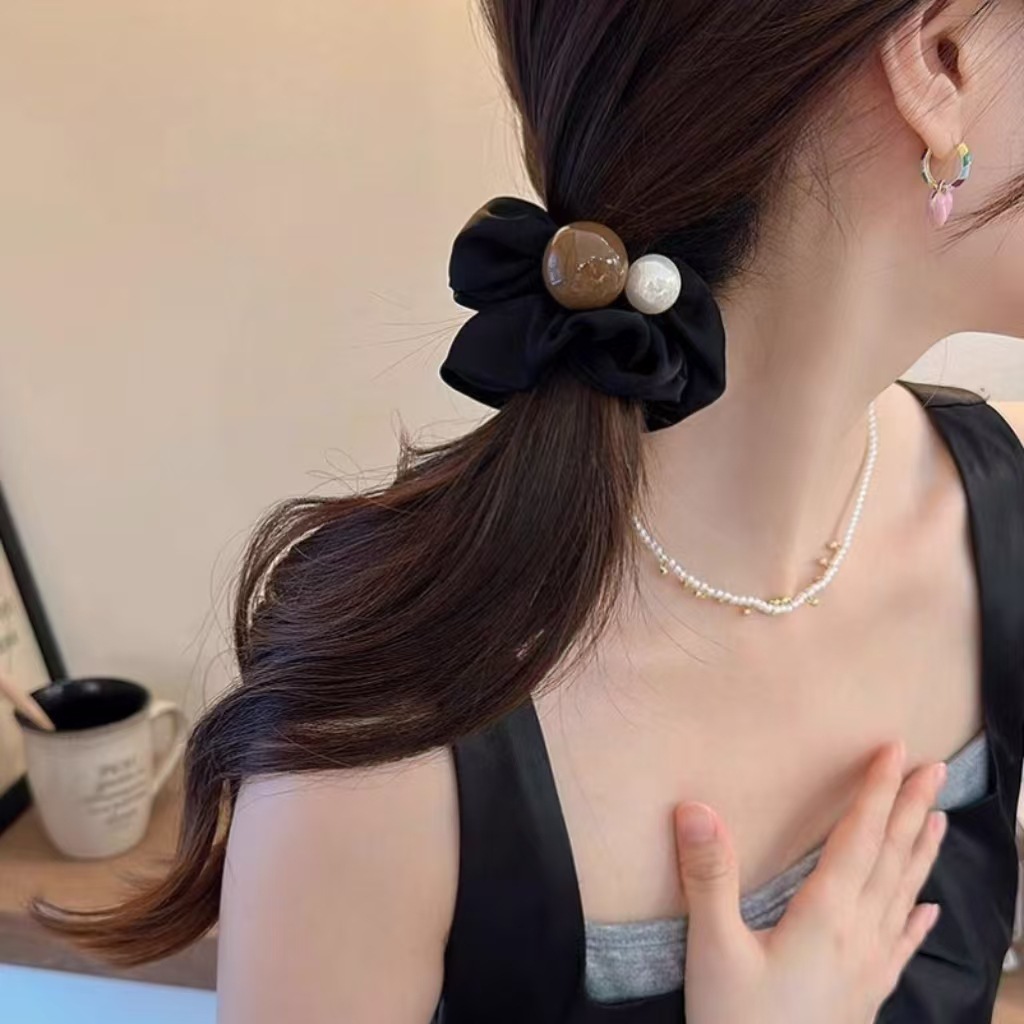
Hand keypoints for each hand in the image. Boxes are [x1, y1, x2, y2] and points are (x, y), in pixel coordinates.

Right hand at [675, 742, 946, 1023]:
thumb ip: (709, 877)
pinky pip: (900, 947)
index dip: (876, 791)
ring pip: (902, 897)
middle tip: (934, 769)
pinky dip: (916, 921)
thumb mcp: (714, 950)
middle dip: (911, 810)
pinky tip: (927, 911)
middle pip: (890, 860)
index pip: (858, 838)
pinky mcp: (864, 997)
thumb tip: (696, 806)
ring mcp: (867, 969)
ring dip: (921, 853)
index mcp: (825, 916)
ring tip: (940, 818)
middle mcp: (857, 936)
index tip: (896, 750)